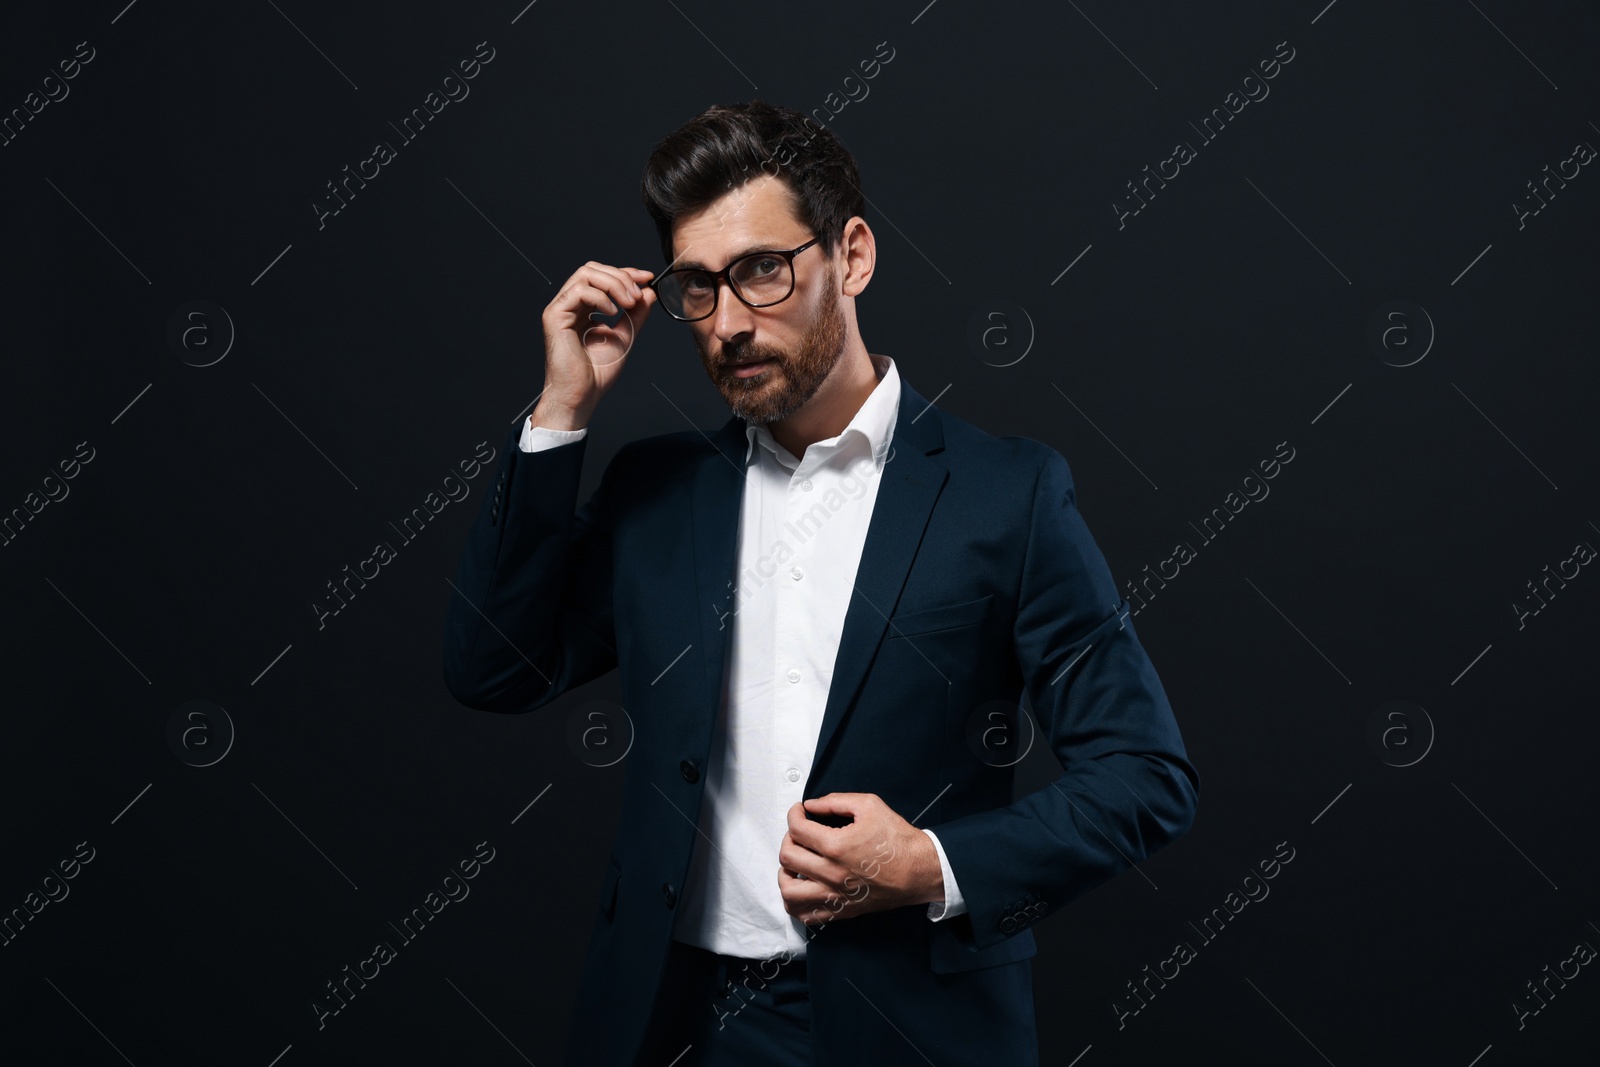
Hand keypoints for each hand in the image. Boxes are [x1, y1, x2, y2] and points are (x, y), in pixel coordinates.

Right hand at [537, 260, 657, 426]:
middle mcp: (570, 305)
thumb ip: (635, 314)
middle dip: (620, 276)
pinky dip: (600, 297)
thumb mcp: (625, 336)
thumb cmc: (597, 373)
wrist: (582, 395)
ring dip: (613, 283)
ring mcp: (561, 308)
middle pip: (592, 269)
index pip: (602, 277)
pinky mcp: (555, 316)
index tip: (648, 278)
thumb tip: (648, 291)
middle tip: (638, 294)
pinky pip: (578, 291)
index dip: (625, 273)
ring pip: (585, 274)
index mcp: (584, 308)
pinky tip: (611, 313)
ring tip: (629, 303)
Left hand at [776, 793, 942, 927]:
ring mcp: (835, 896)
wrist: (920, 871)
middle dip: (788, 839)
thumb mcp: (870, 806)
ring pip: (789, 891)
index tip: (799, 811)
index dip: (793, 815)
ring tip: (794, 864)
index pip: (796, 829)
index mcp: (837, 846)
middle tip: (799, 833)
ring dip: (784, 874)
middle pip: (787, 857)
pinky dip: (795, 903)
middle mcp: (832, 874)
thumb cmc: (898, 839)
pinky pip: (806, 915)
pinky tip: (803, 887)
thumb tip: (811, 805)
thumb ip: (836, 801)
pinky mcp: (842, 910)